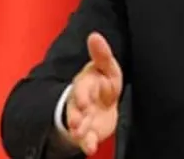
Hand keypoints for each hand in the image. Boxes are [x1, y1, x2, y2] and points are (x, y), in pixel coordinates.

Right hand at [65, 32, 122, 154]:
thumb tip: (94, 35)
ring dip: (79, 128)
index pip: (83, 86)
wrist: (99, 104)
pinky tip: (91, 149)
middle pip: (77, 106)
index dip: (85, 93)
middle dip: (77, 113)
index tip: (86, 100)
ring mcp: (84, 117)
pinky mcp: (89, 131)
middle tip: (78, 120)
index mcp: (86, 82)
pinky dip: (88, 144)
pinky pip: (86, 139)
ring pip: (79, 123)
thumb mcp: (106, 67)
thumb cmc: (104, 83)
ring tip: (80, 132)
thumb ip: (101, 54)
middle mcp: (81, 100)